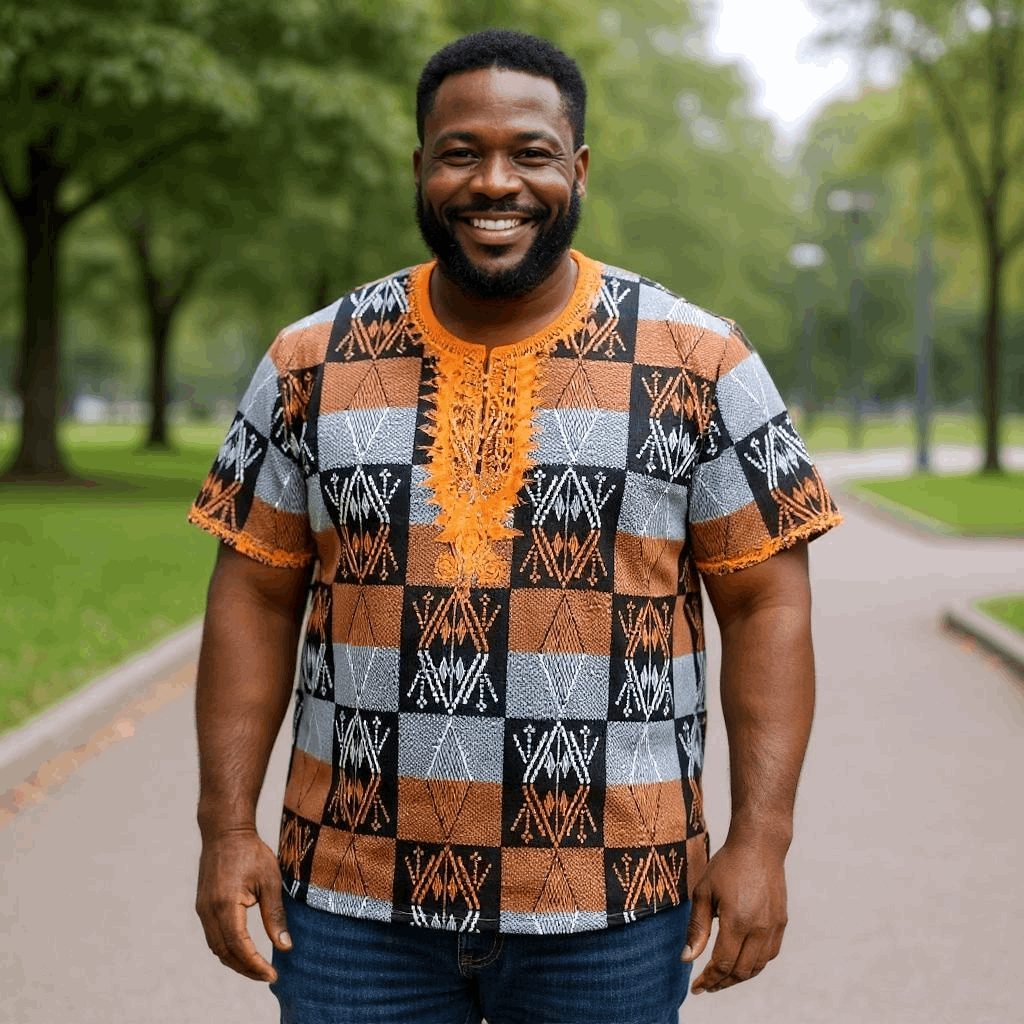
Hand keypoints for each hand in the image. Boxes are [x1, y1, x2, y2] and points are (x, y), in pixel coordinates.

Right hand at [195, 828, 291, 981]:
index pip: (239, 946)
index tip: (273, 975)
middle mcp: (209, 911)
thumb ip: (275, 915)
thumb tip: (285, 947)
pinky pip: (212, 936)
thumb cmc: (251, 852)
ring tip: (258, 969)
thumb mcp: (270, 881)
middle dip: (246, 969)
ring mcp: (203, 910)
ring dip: (236, 961)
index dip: (255, 965)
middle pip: (225, 953)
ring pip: (216, 947)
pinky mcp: (203, 906)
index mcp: (225, 905)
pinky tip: (243, 951)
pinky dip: (227, 949)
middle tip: (268, 976)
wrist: (225, 831)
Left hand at [681, 840, 787, 993]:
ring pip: (757, 967)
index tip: (696, 987)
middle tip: (706, 986)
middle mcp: (759, 928)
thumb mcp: (703, 892)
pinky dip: (755, 964)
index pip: (723, 964)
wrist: (759, 846)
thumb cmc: (726, 865)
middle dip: (722, 983)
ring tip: (721, 979)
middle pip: (741, 971)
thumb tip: (687, 959)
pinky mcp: (782, 922)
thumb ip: (696, 928)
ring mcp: (774, 927)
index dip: (708, 979)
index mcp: (737, 921)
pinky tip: (741, 961)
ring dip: (739, 977)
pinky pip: (770, 954)